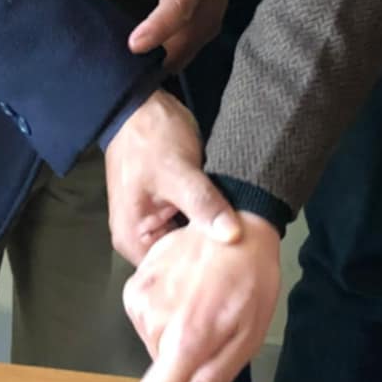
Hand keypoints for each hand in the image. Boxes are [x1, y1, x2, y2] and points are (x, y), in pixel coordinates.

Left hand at [90, 0, 242, 71]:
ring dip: (154, 63)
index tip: (133, 45)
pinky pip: (186, 54)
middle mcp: (206, 7)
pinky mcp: (209, 31)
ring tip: (122, 62)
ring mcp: (211, 23)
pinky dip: (164, 59)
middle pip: (178, 45)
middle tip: (111, 62)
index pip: (177, 9)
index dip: (156, 30)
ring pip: (181, 57)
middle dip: (146, 59)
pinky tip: (142, 55)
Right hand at [103, 89, 240, 267]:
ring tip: (247, 250)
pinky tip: (236, 229)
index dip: (200, 276)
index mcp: (134, 240)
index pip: (168, 276)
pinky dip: (211, 225)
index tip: (232, 274)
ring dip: (212, 240)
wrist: (141, 104)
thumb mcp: (177, 172)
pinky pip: (194, 225)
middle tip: (245, 264)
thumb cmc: (150, 140)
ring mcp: (157, 223)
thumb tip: (233, 236)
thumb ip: (203, 204)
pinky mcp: (172, 208)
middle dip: (208, 260)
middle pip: (180, 261)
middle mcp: (142, 238)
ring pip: (190, 242)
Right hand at [125, 212, 281, 381]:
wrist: (239, 225)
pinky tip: (187, 289)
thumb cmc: (251, 280)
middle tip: (211, 328)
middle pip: (159, 367)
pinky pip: (146, 315)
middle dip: (183, 356)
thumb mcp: (247, 339)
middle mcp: (153, 321)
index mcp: (184, 339)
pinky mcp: (135, 280)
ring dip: (174, 331)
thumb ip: (211, 380)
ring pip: (153, 340)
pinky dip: (165, 309)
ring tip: (201, 302)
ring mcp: (140, 298)